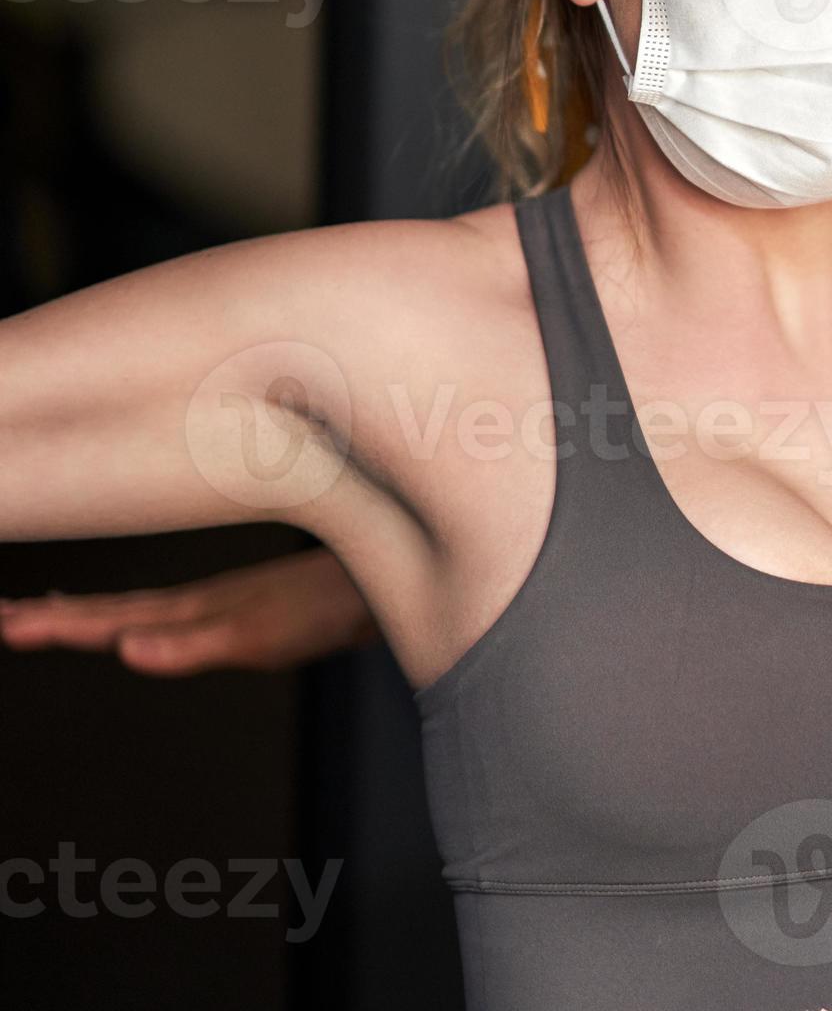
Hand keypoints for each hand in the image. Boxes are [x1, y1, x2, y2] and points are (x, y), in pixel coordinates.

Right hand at [0, 549, 374, 673]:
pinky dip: (143, 612)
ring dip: (92, 611)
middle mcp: (204, 601)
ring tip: (43, 613)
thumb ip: (191, 645)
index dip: (56, 624)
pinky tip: (138, 621)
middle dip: (56, 616)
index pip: (109, 618)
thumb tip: (126, 651)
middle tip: (1, 619)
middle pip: (116, 609)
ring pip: (144, 605)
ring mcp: (230, 600)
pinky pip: (179, 608)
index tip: (4, 623)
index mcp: (193, 609)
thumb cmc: (331, 608)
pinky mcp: (256, 607)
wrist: (394, 579)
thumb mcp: (260, 634)